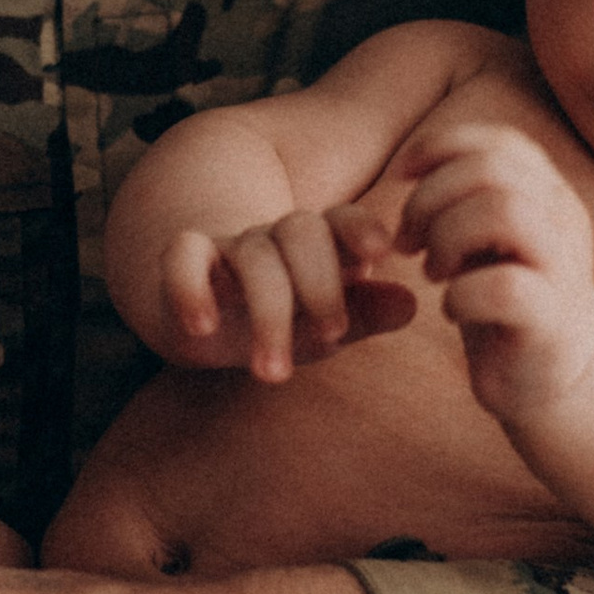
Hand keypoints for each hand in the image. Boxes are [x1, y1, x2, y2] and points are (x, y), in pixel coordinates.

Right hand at [156, 214, 413, 381]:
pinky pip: (182, 256)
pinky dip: (190, 286)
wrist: (206, 319)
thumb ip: (365, 315)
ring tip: (273, 374)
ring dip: (267, 313)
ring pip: (252, 255)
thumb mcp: (325, 323)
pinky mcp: (184, 261)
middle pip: (302, 232)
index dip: (359, 231)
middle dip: (320, 286)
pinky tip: (203, 327)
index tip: (377, 255)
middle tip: (333, 336)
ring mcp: (229, 246)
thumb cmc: (282, 318)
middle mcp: (275, 236)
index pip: (342, 220)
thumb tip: (411, 305)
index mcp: (319, 243)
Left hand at [393, 121, 593, 418]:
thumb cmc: (510, 303)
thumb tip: (416, 163)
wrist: (561, 379)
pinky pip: (504, 287)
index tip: (401, 177)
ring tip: (433, 271)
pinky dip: (460, 295)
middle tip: (408, 241)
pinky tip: (452, 309)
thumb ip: (469, 195)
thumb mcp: (491, 238)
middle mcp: (564, 221)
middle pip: (492, 169)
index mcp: (549, 194)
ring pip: (502, 212)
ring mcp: (564, 269)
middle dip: (430, 197)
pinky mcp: (553, 322)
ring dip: (447, 237)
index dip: (440, 148)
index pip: (500, 141)